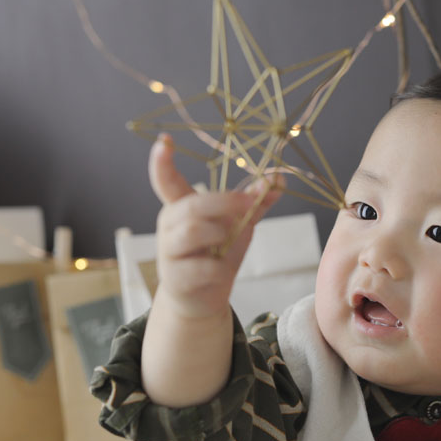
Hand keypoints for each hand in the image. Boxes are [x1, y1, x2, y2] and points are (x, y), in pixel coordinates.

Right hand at [149, 134, 281, 319]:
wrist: (202, 299)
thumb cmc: (215, 255)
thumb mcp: (237, 225)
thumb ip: (254, 203)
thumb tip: (279, 179)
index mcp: (182, 207)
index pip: (166, 181)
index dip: (162, 162)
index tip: (164, 142)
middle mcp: (170, 226)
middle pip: (192, 206)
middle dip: (225, 203)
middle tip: (250, 204)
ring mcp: (168, 252)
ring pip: (193, 232)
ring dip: (219, 235)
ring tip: (224, 243)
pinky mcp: (175, 278)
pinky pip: (201, 267)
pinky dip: (218, 268)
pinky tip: (218, 271)